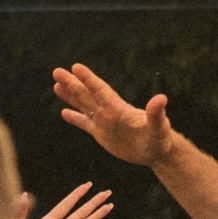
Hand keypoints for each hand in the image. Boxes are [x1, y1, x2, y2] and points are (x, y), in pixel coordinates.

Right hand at [52, 64, 175, 165]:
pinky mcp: (103, 134)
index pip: (101, 91)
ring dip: (70, 95)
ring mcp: (105, 122)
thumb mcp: (159, 126)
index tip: (75, 67)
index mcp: (119, 109)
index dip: (88, 79)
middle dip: (72, 83)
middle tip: (56, 71)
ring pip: (84, 105)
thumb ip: (156, 113)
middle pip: (87, 94)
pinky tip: (64, 112)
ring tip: (56, 84)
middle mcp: (109, 112)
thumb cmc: (160, 138)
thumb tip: (161, 98)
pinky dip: (75, 118)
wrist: (158, 151)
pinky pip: (86, 124)